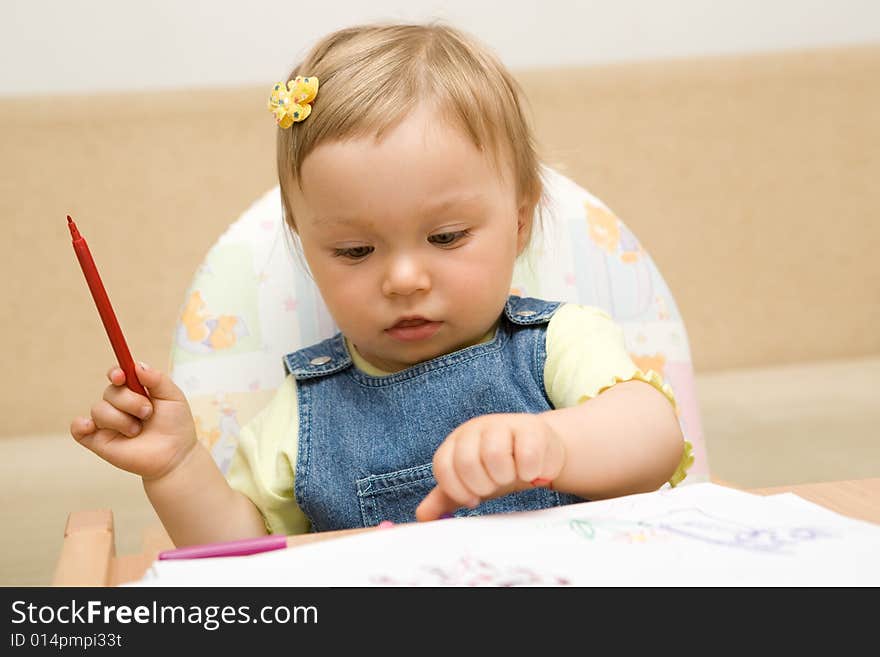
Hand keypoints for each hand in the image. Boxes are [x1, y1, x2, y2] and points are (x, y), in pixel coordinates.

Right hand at [70, 363, 197, 480]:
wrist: (175, 456)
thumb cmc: (175, 425)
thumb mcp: (173, 396)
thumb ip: (156, 379)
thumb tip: (137, 365)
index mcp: (135, 391)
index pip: (117, 375)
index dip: (115, 373)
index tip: (120, 376)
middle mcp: (119, 405)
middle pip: (110, 392)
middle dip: (130, 401)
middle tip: (147, 413)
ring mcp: (108, 423)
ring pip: (99, 409)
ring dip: (121, 419)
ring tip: (138, 430)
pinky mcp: (99, 441)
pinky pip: (78, 430)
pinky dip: (80, 425)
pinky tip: (90, 426)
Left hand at [415, 413, 564, 521]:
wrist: (541, 450)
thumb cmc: (502, 468)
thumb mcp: (472, 483)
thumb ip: (447, 498)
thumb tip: (423, 516)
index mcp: (456, 442)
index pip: (443, 465)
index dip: (456, 489)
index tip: (472, 500)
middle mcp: (475, 429)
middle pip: (466, 461)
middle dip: (482, 484)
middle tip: (494, 486)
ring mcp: (502, 424)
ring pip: (494, 454)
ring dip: (504, 476)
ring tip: (512, 476)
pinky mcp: (530, 427)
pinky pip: (526, 454)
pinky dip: (529, 471)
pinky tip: (531, 472)